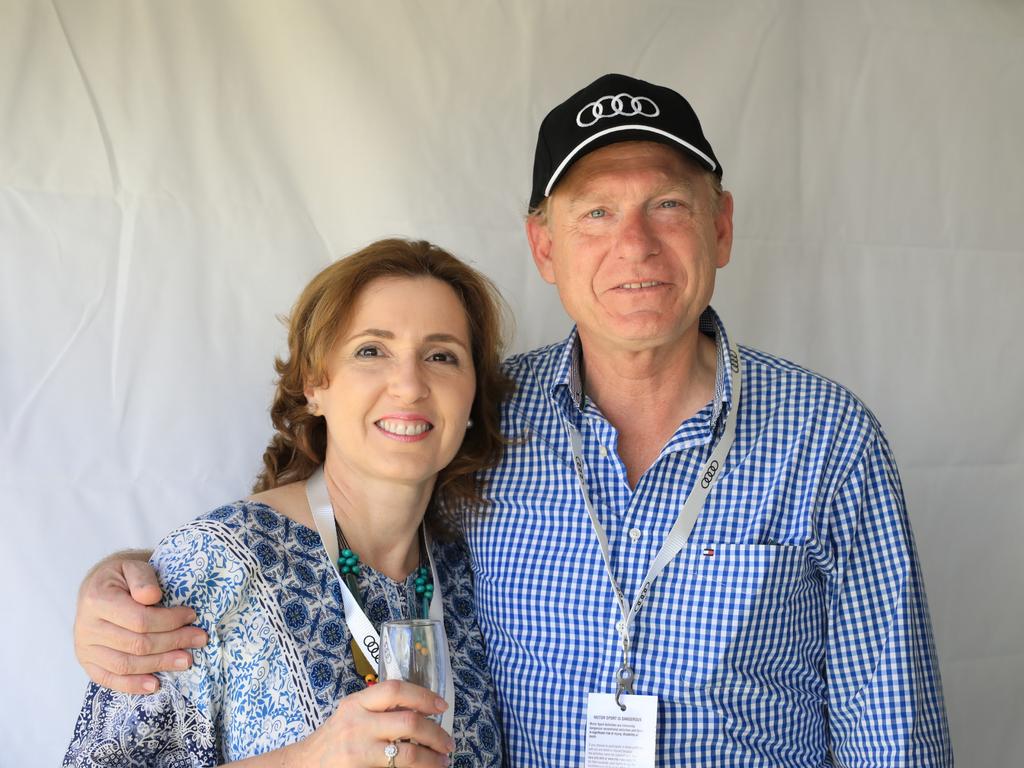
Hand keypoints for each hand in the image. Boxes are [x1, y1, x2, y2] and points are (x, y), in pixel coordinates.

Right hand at [74, 550, 208, 693]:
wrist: (99, 586)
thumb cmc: (122, 576)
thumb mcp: (132, 566)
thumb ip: (143, 578)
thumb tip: (151, 596)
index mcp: (96, 600)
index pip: (140, 619)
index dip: (170, 621)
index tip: (191, 616)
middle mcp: (86, 627)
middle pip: (136, 644)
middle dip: (173, 643)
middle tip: (199, 640)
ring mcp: (84, 647)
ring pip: (126, 664)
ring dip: (160, 665)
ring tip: (186, 660)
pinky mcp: (87, 661)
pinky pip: (109, 679)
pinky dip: (132, 685)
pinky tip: (155, 685)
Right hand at [295, 680, 452, 766]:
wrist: (302, 766)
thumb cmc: (333, 740)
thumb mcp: (352, 714)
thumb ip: (379, 709)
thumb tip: (420, 711)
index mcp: (358, 703)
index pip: (396, 689)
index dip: (424, 695)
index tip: (441, 706)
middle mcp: (358, 723)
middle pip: (409, 722)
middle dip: (436, 734)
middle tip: (448, 743)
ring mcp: (358, 750)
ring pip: (407, 753)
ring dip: (431, 759)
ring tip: (441, 762)